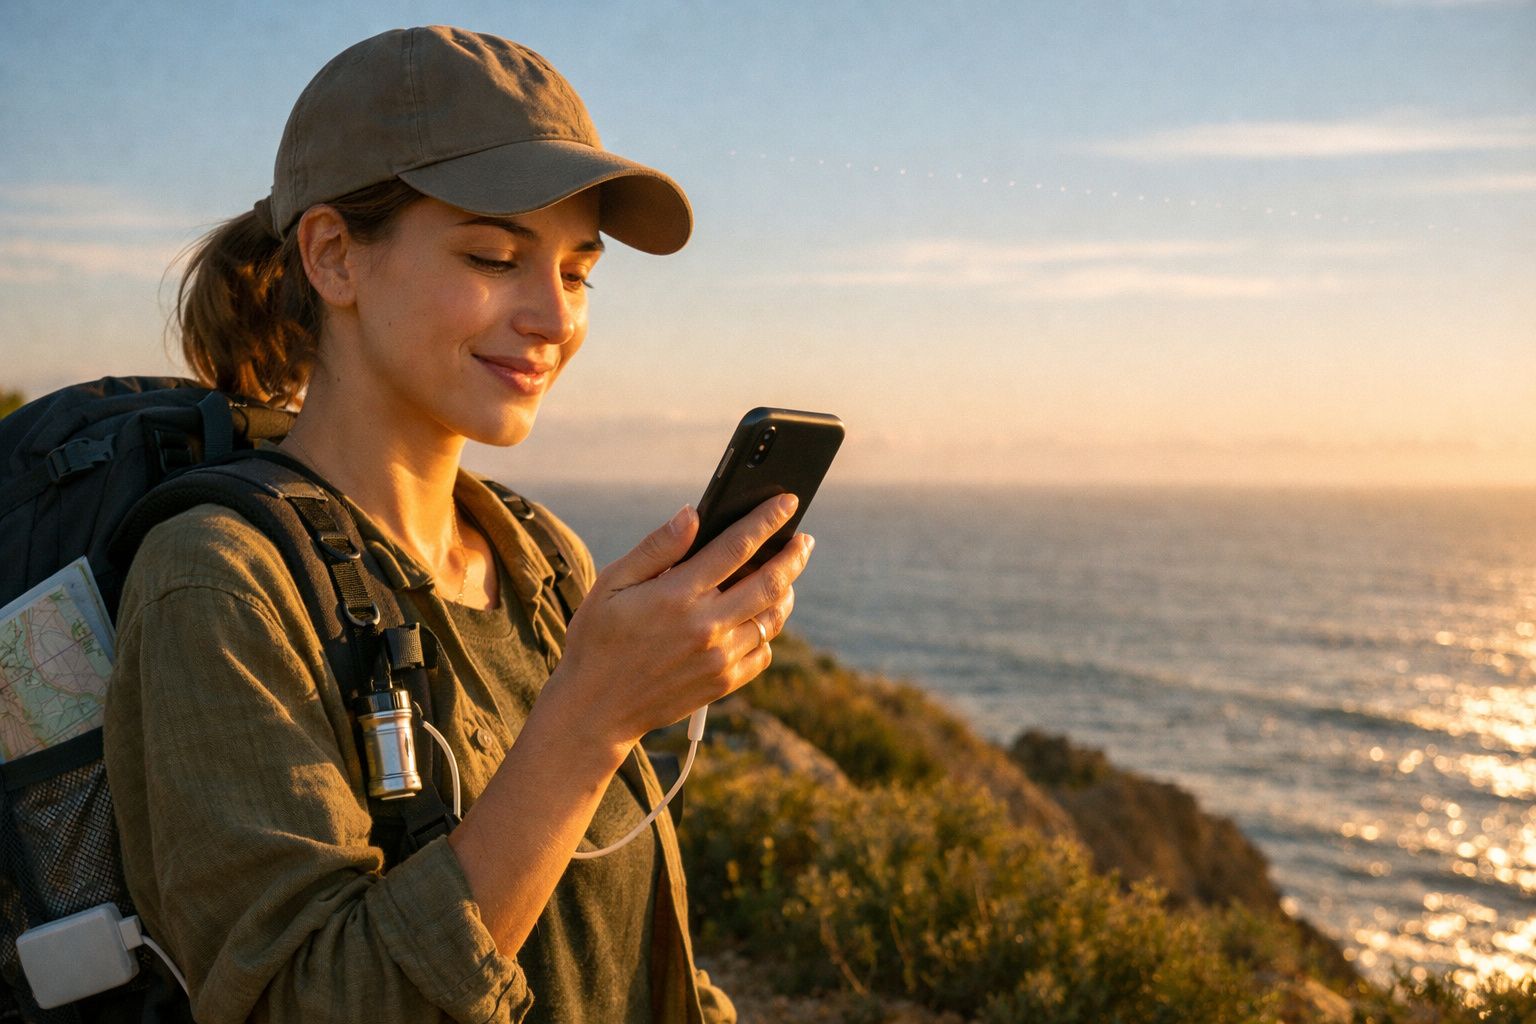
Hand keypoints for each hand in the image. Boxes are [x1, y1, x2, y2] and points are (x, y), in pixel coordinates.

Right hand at [546, 494, 814, 751]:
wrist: (596, 708)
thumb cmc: (598, 638)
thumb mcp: (612, 583)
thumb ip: (657, 548)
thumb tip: (693, 514)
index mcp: (677, 595)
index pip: (737, 547)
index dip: (767, 520)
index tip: (788, 501)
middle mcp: (705, 626)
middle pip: (770, 582)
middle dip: (794, 555)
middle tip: (804, 540)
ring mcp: (719, 657)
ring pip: (773, 618)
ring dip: (786, 592)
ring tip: (786, 576)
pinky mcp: (723, 682)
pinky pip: (763, 651)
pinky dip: (768, 630)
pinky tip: (758, 618)